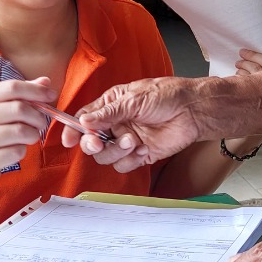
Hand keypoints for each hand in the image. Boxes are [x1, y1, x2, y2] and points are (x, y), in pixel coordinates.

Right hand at [0, 77, 57, 192]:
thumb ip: (20, 94)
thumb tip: (45, 82)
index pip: (10, 87)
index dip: (35, 90)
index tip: (51, 95)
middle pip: (17, 109)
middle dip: (37, 115)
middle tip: (41, 122)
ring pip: (19, 131)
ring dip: (32, 134)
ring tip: (29, 136)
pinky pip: (15, 152)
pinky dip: (22, 150)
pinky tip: (15, 150)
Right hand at [62, 76, 205, 172]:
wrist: (192, 110)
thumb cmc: (167, 95)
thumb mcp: (134, 99)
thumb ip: (108, 113)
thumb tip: (84, 122)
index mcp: (110, 106)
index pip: (84, 119)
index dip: (73, 130)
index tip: (68, 140)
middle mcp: (115, 124)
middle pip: (91, 142)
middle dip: (93, 145)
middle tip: (100, 144)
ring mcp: (126, 140)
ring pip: (106, 157)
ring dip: (117, 152)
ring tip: (133, 140)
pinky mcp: (139, 154)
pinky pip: (124, 165)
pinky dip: (132, 160)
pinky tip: (144, 148)